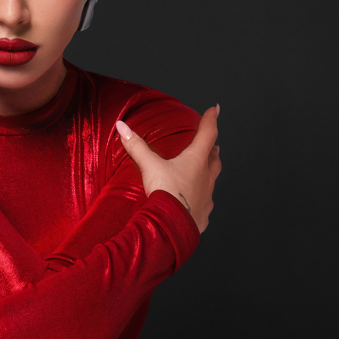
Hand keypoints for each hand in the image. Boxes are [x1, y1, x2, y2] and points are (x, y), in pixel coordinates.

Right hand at [115, 106, 221, 232]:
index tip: (215, 110)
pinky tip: (197, 201)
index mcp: (196, 161)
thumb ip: (136, 145)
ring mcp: (207, 197)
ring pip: (213, 181)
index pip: (208, 133)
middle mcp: (206, 177)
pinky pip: (206, 204)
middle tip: (213, 144)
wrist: (171, 228)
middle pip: (215, 158)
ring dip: (210, 173)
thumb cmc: (165, 194)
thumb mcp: (149, 166)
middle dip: (213, 149)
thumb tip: (122, 126)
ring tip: (205, 171)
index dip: (211, 119)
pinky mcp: (203, 215)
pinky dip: (203, 198)